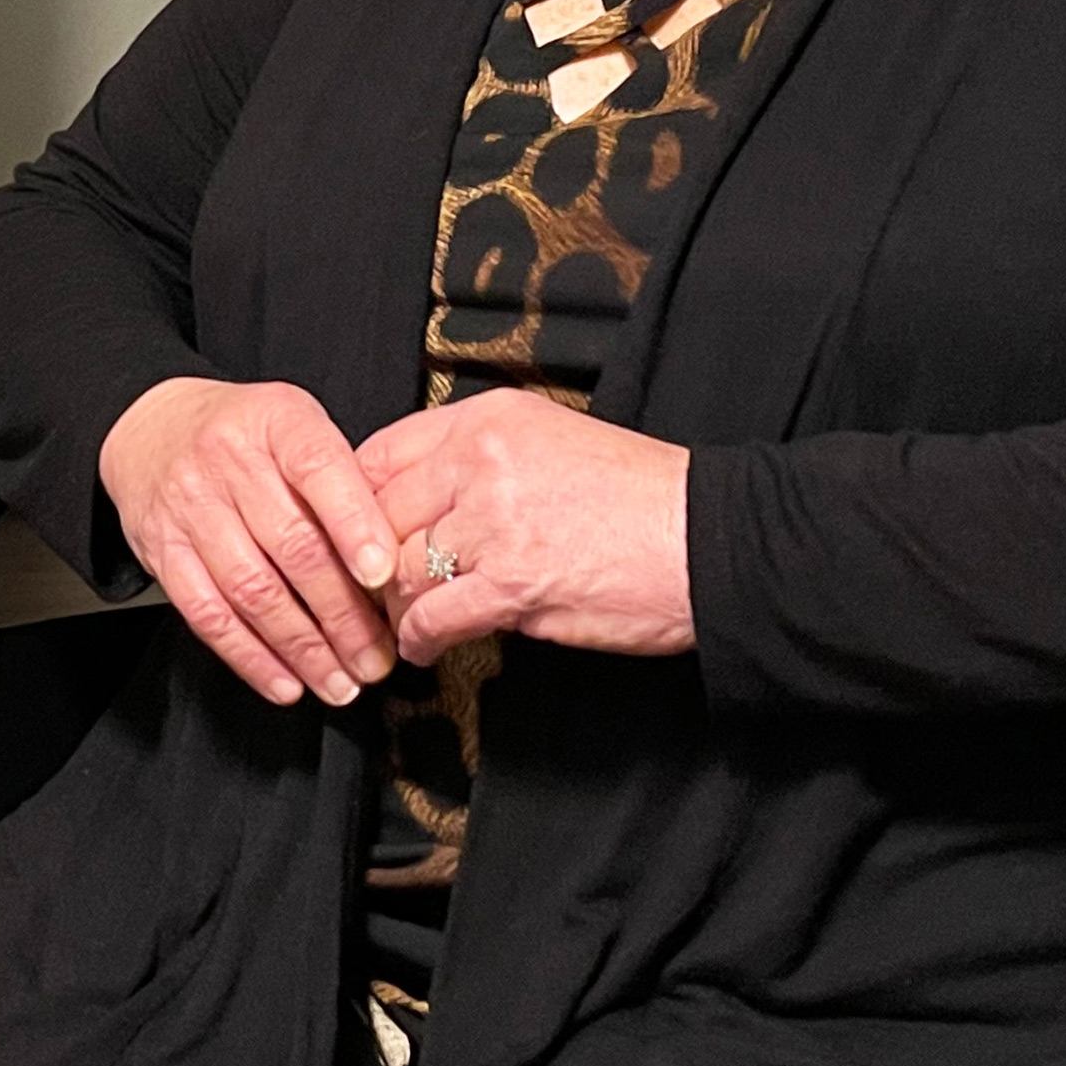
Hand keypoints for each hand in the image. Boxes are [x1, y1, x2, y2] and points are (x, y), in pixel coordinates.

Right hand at [98, 377, 400, 706]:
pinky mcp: (161, 552)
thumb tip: (394, 562)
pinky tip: (286, 682)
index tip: (384, 576)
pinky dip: (250, 657)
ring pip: (252, 590)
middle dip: (342, 614)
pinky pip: (207, 615)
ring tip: (341, 682)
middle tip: (376, 658)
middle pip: (292, 546)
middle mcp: (228, 461)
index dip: (354, 525)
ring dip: (303, 648)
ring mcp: (189, 508)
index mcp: (278, 421)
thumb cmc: (245, 434)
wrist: (151, 428)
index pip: (319, 470)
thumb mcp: (297, 424)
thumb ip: (342, 480)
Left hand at [357, 395, 694, 666]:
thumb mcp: (555, 443)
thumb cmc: (640, 499)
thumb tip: (421, 501)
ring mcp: (496, 522)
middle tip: (368, 592)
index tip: (355, 536)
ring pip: (401, 569)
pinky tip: (425, 648)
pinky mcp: (513, 584)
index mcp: (491, 418)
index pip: (382, 454)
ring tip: (400, 624)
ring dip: (395, 605)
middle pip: (380, 514)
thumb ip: (483, 461)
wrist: (709, 540)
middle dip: (369, 562)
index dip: (356, 503)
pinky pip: (432, 616)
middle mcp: (483, 460)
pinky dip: (419, 639)